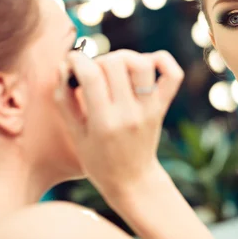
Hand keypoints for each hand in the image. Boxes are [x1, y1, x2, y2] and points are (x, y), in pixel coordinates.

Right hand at [55, 49, 183, 199]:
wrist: (132, 181)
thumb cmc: (97, 160)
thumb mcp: (75, 135)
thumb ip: (64, 100)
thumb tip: (64, 66)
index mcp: (103, 123)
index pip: (91, 75)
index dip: (76, 60)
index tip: (73, 62)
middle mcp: (129, 114)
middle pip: (115, 63)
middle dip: (99, 59)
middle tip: (93, 72)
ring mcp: (149, 109)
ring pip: (142, 63)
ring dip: (125, 57)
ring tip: (115, 68)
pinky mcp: (162, 107)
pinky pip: (172, 74)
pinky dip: (161, 60)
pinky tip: (145, 63)